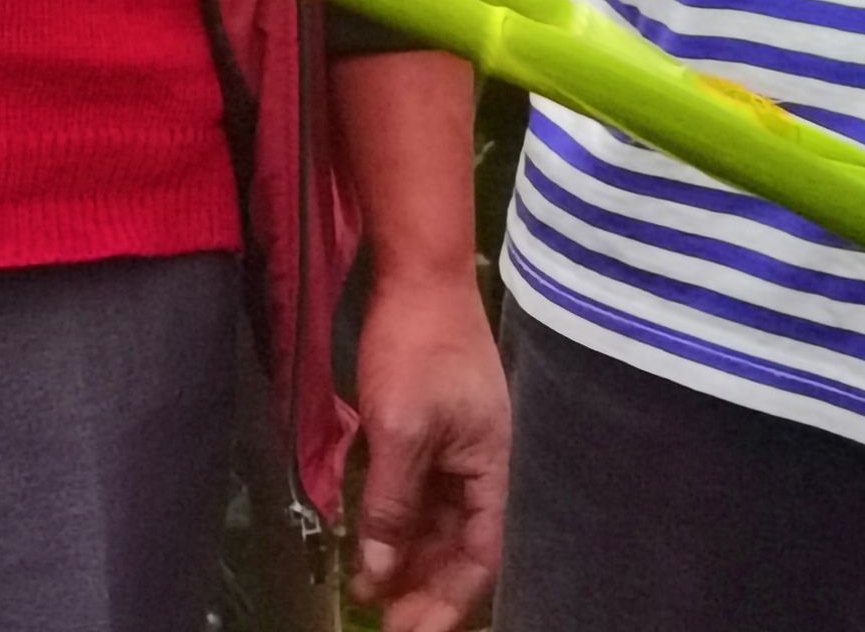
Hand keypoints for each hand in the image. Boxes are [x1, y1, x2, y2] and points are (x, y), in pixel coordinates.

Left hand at [348, 262, 505, 629]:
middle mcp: (484, 464)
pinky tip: (370, 541)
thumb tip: (379, 570)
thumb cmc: (420, 346)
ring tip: (372, 589)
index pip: (480, 557)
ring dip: (406, 557)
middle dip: (424, 585)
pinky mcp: (433, 427)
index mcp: (495, 469)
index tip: (412, 631)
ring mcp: (459, 444)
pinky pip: (420, 490)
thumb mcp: (400, 432)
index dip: (449, 600)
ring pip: (437, 520)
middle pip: (460, 545)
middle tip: (386, 620)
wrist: (418, 270)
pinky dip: (397, 518)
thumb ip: (392, 506)